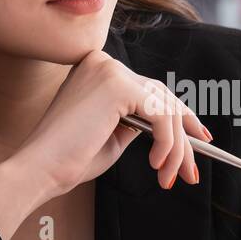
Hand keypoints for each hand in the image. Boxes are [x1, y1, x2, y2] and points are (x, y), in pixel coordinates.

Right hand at [20, 49, 210, 195]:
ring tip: (171, 176)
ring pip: (165, 107)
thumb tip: (168, 127)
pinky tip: (157, 165)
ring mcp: (110, 71)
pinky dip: (167, 142)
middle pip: (162, 96)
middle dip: (184, 135)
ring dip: (177, 147)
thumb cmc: (70, 160)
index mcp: (98, 71)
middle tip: (192, 169)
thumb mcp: (112, 136)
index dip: (179, 114)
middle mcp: (104, 63)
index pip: (149, 89)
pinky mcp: (117, 85)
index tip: (199, 136)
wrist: (41, 169)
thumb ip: (136, 123)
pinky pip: (160, 114)